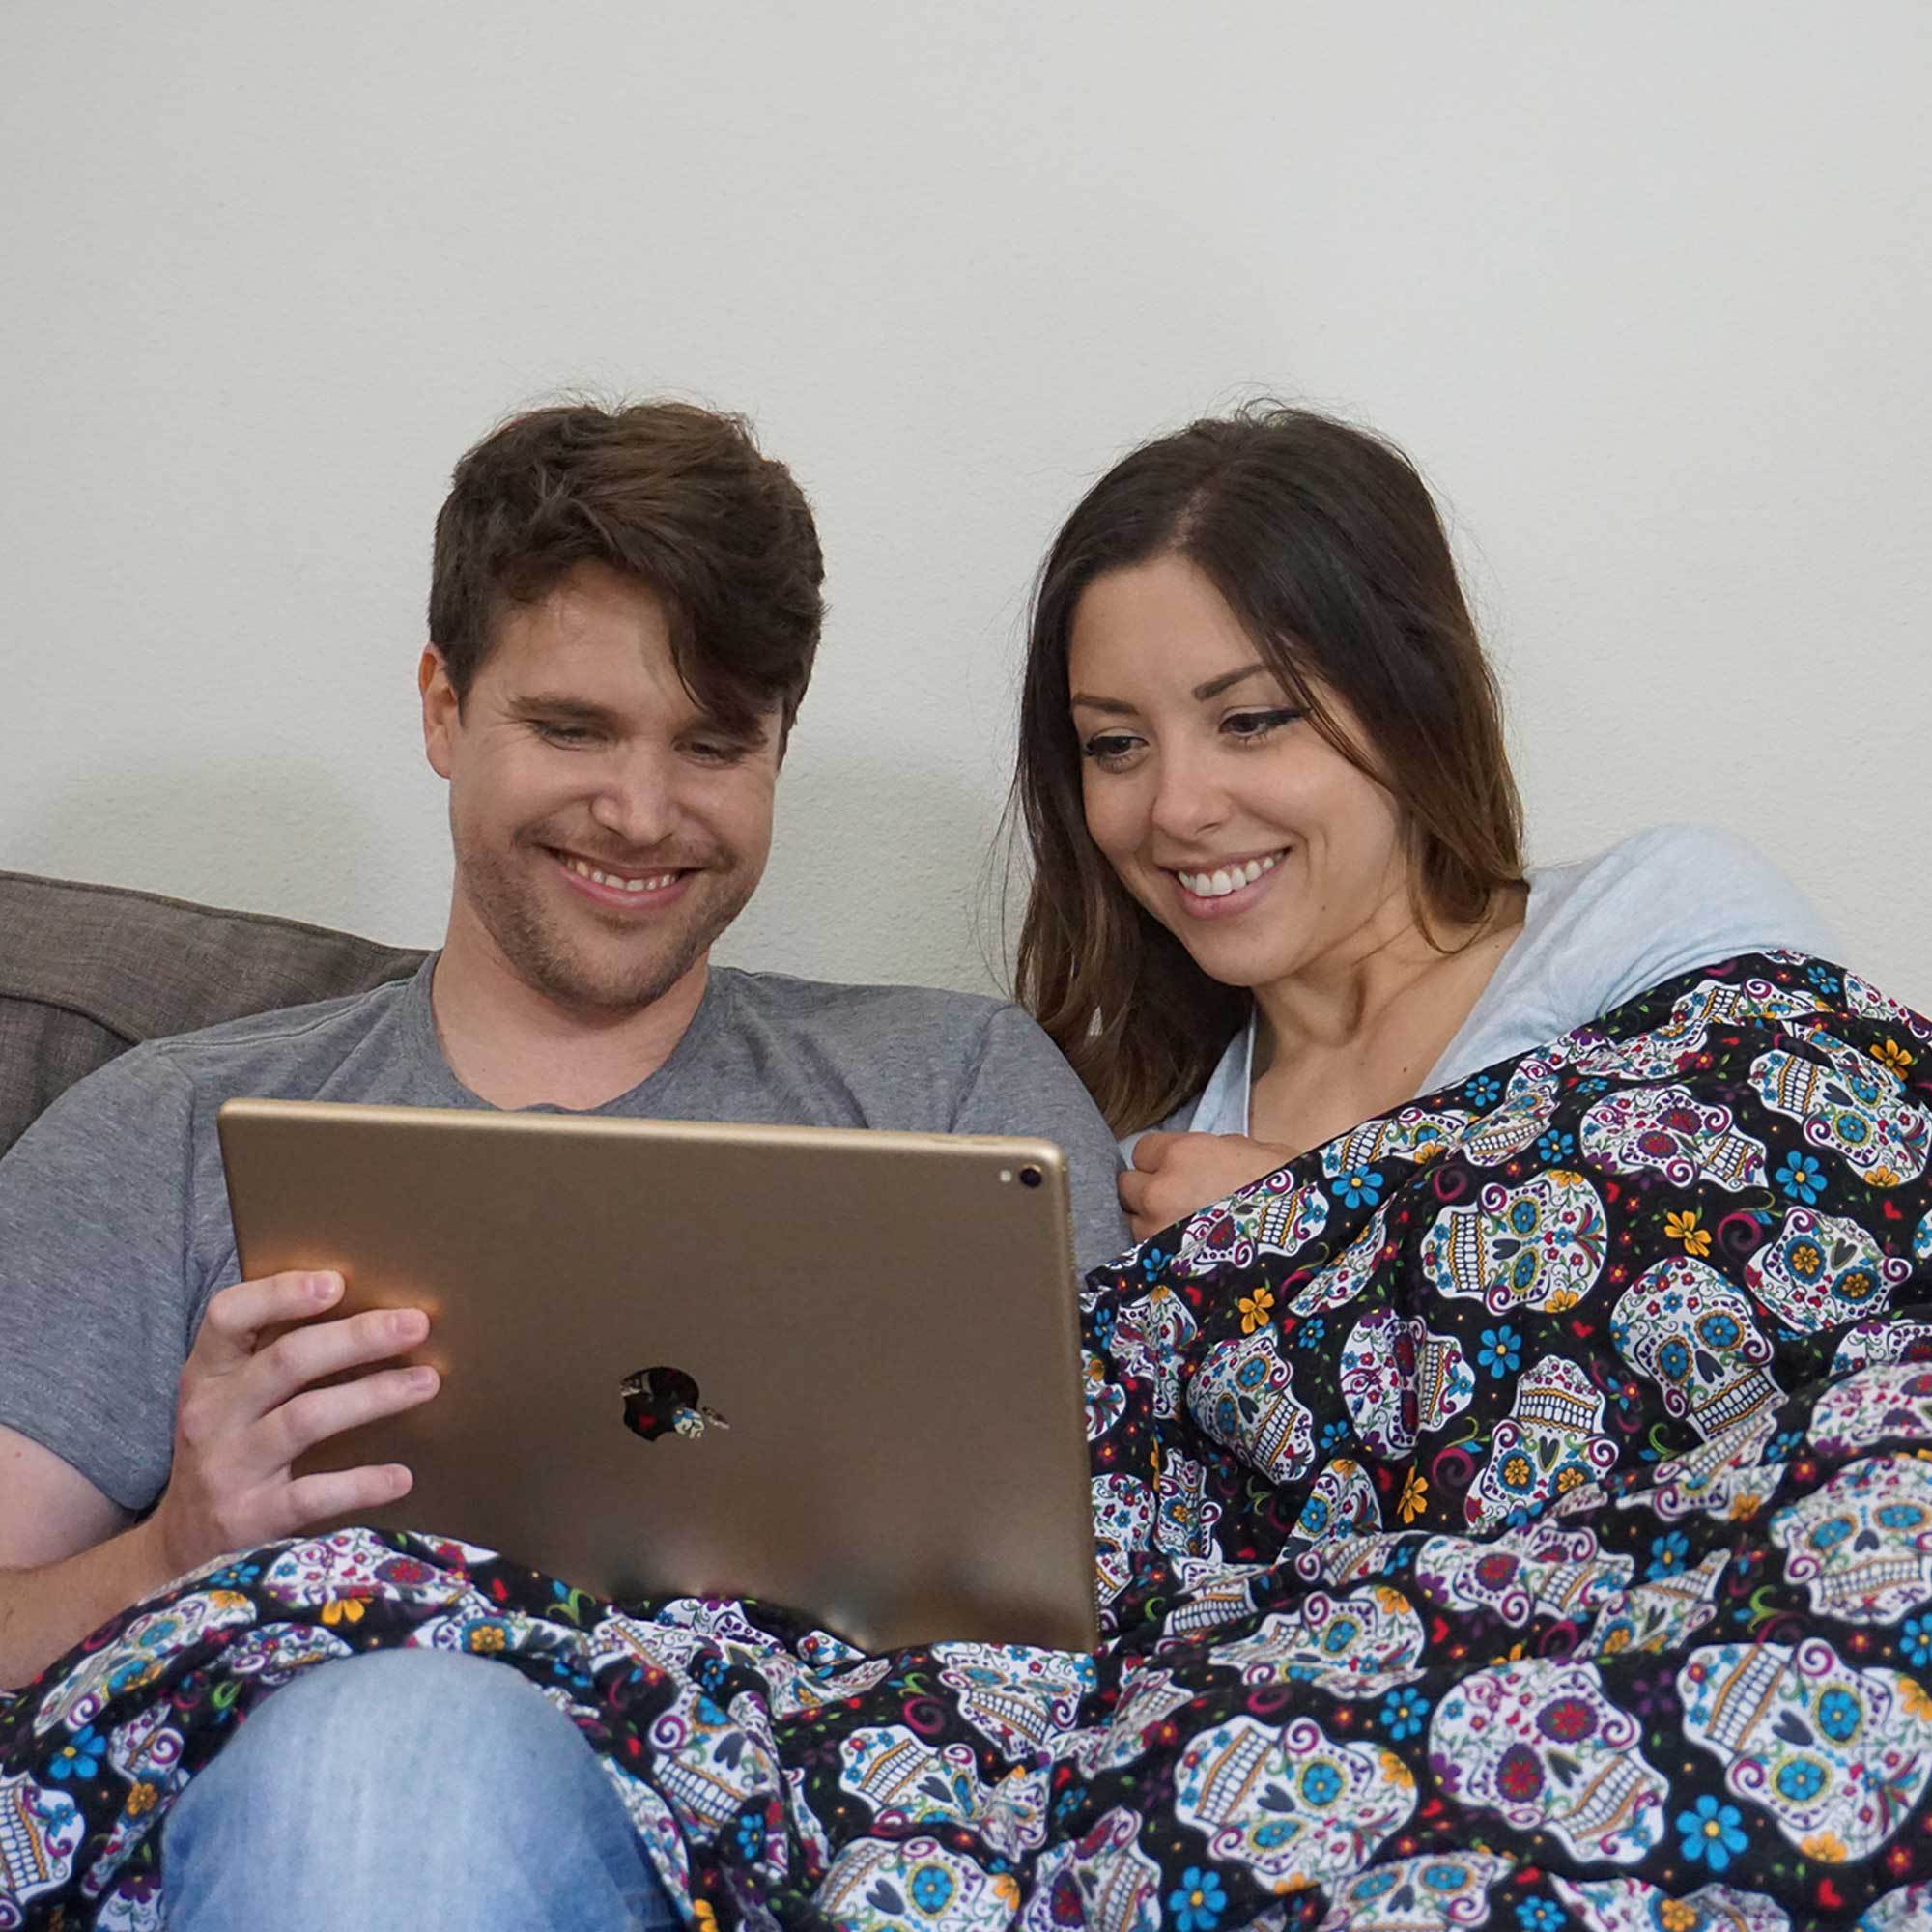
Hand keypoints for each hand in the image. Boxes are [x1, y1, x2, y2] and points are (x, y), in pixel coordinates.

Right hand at [146, 1271, 438, 1577]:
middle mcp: (211, 1415)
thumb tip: (371, 1312)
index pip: (228, 1316)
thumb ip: (275, 1356)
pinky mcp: (249, 1519)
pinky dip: (361, 1484)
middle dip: (357, 1337)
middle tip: (416, 1324)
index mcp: (207, 1374)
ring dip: (373, 1396)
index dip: (281, 1294)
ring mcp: (228, 1468)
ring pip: (306, 1418)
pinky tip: (401, 1476)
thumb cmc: (227, 1449)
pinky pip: (312, 1495)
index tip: (337, 1283)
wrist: (179, 1547)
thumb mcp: (227, 1398)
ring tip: (427, 1382)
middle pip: (286, 1361)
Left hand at [1118, 1132, 1293, 1241]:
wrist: (1305, 1243)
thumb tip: (1207, 1156)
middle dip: (1146, 1193)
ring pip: (1132, 1223)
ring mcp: (1158, 1232)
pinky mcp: (1164, 1267)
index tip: (1172, 1171)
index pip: (1142, 1151)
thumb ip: (1218, 1149)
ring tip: (1182, 1233)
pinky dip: (1159, 1254)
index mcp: (1183, 1153)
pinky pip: (1146, 1255)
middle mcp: (1161, 1190)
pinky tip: (1184, 1255)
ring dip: (1149, 1226)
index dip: (1158, 1162)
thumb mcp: (1257, 1152)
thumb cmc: (1292, 1194)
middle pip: (1127, 1187)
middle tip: (1173, 1202)